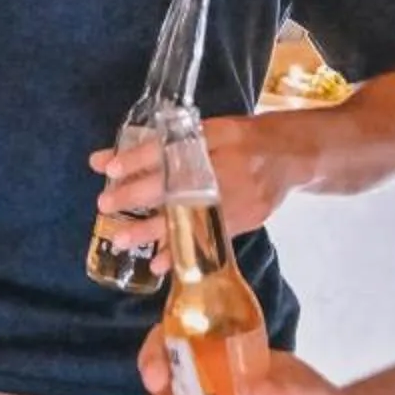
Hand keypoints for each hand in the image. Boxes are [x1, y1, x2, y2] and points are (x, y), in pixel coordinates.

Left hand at [92, 111, 305, 251]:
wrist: (291, 155)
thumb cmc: (242, 140)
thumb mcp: (208, 131)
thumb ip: (160, 146)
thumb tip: (103, 160)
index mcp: (217, 137)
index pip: (171, 147)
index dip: (139, 158)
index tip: (109, 168)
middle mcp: (227, 166)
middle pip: (175, 183)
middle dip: (137, 195)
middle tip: (105, 204)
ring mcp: (238, 196)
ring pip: (189, 215)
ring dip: (153, 230)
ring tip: (122, 239)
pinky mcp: (245, 220)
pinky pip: (209, 239)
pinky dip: (183, 253)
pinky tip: (160, 264)